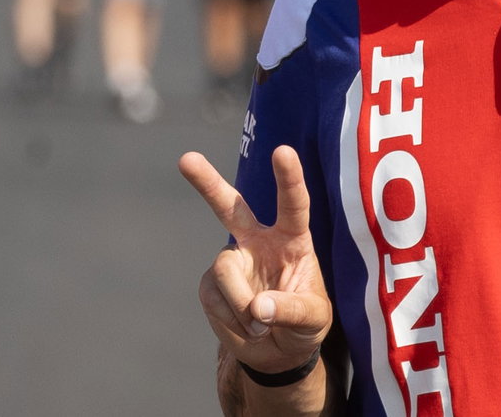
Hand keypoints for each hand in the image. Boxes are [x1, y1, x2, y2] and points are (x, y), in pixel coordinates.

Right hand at [179, 146, 332, 374]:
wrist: (279, 351)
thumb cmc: (306, 324)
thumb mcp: (313, 319)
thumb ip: (292, 310)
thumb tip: (258, 306)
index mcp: (292, 238)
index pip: (293, 204)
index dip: (289, 178)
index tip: (282, 150)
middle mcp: (258, 241)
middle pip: (231, 206)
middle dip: (207, 183)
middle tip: (186, 159)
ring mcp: (232, 261)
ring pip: (225, 270)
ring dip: (241, 303)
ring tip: (260, 325)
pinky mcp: (212, 285)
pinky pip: (214, 298)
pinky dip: (231, 319)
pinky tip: (246, 327)